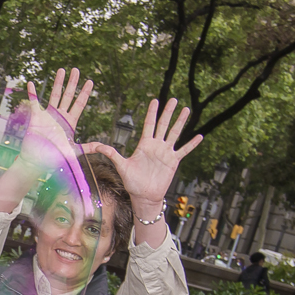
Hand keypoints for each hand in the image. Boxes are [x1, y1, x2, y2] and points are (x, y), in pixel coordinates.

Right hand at [21, 68, 93, 166]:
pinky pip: (34, 102)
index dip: (85, 93)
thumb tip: (102, 147)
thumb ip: (87, 147)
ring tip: (61, 70)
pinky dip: (32, 93)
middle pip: (68, 95)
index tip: (90, 81)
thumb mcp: (73, 152)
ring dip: (57, 82)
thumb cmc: (54, 158)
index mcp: (69, 122)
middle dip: (72, 82)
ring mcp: (48, 115)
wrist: (38, 161)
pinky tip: (31, 83)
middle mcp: (60, 116)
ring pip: (54, 95)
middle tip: (76, 70)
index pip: (79, 104)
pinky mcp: (36, 117)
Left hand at [85, 98, 202, 207]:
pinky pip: (184, 151)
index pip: (149, 125)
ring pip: (174, 134)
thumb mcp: (121, 166)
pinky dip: (191, 144)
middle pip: (163, 125)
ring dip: (180, 122)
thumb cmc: (132, 182)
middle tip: (173, 99)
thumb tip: (95, 147)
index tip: (155, 100)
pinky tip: (199, 136)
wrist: (144, 195)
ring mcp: (165, 153)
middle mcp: (156, 146)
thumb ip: (111, 154)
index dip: (151, 113)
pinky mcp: (173, 162)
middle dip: (168, 112)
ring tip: (186, 110)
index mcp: (144, 145)